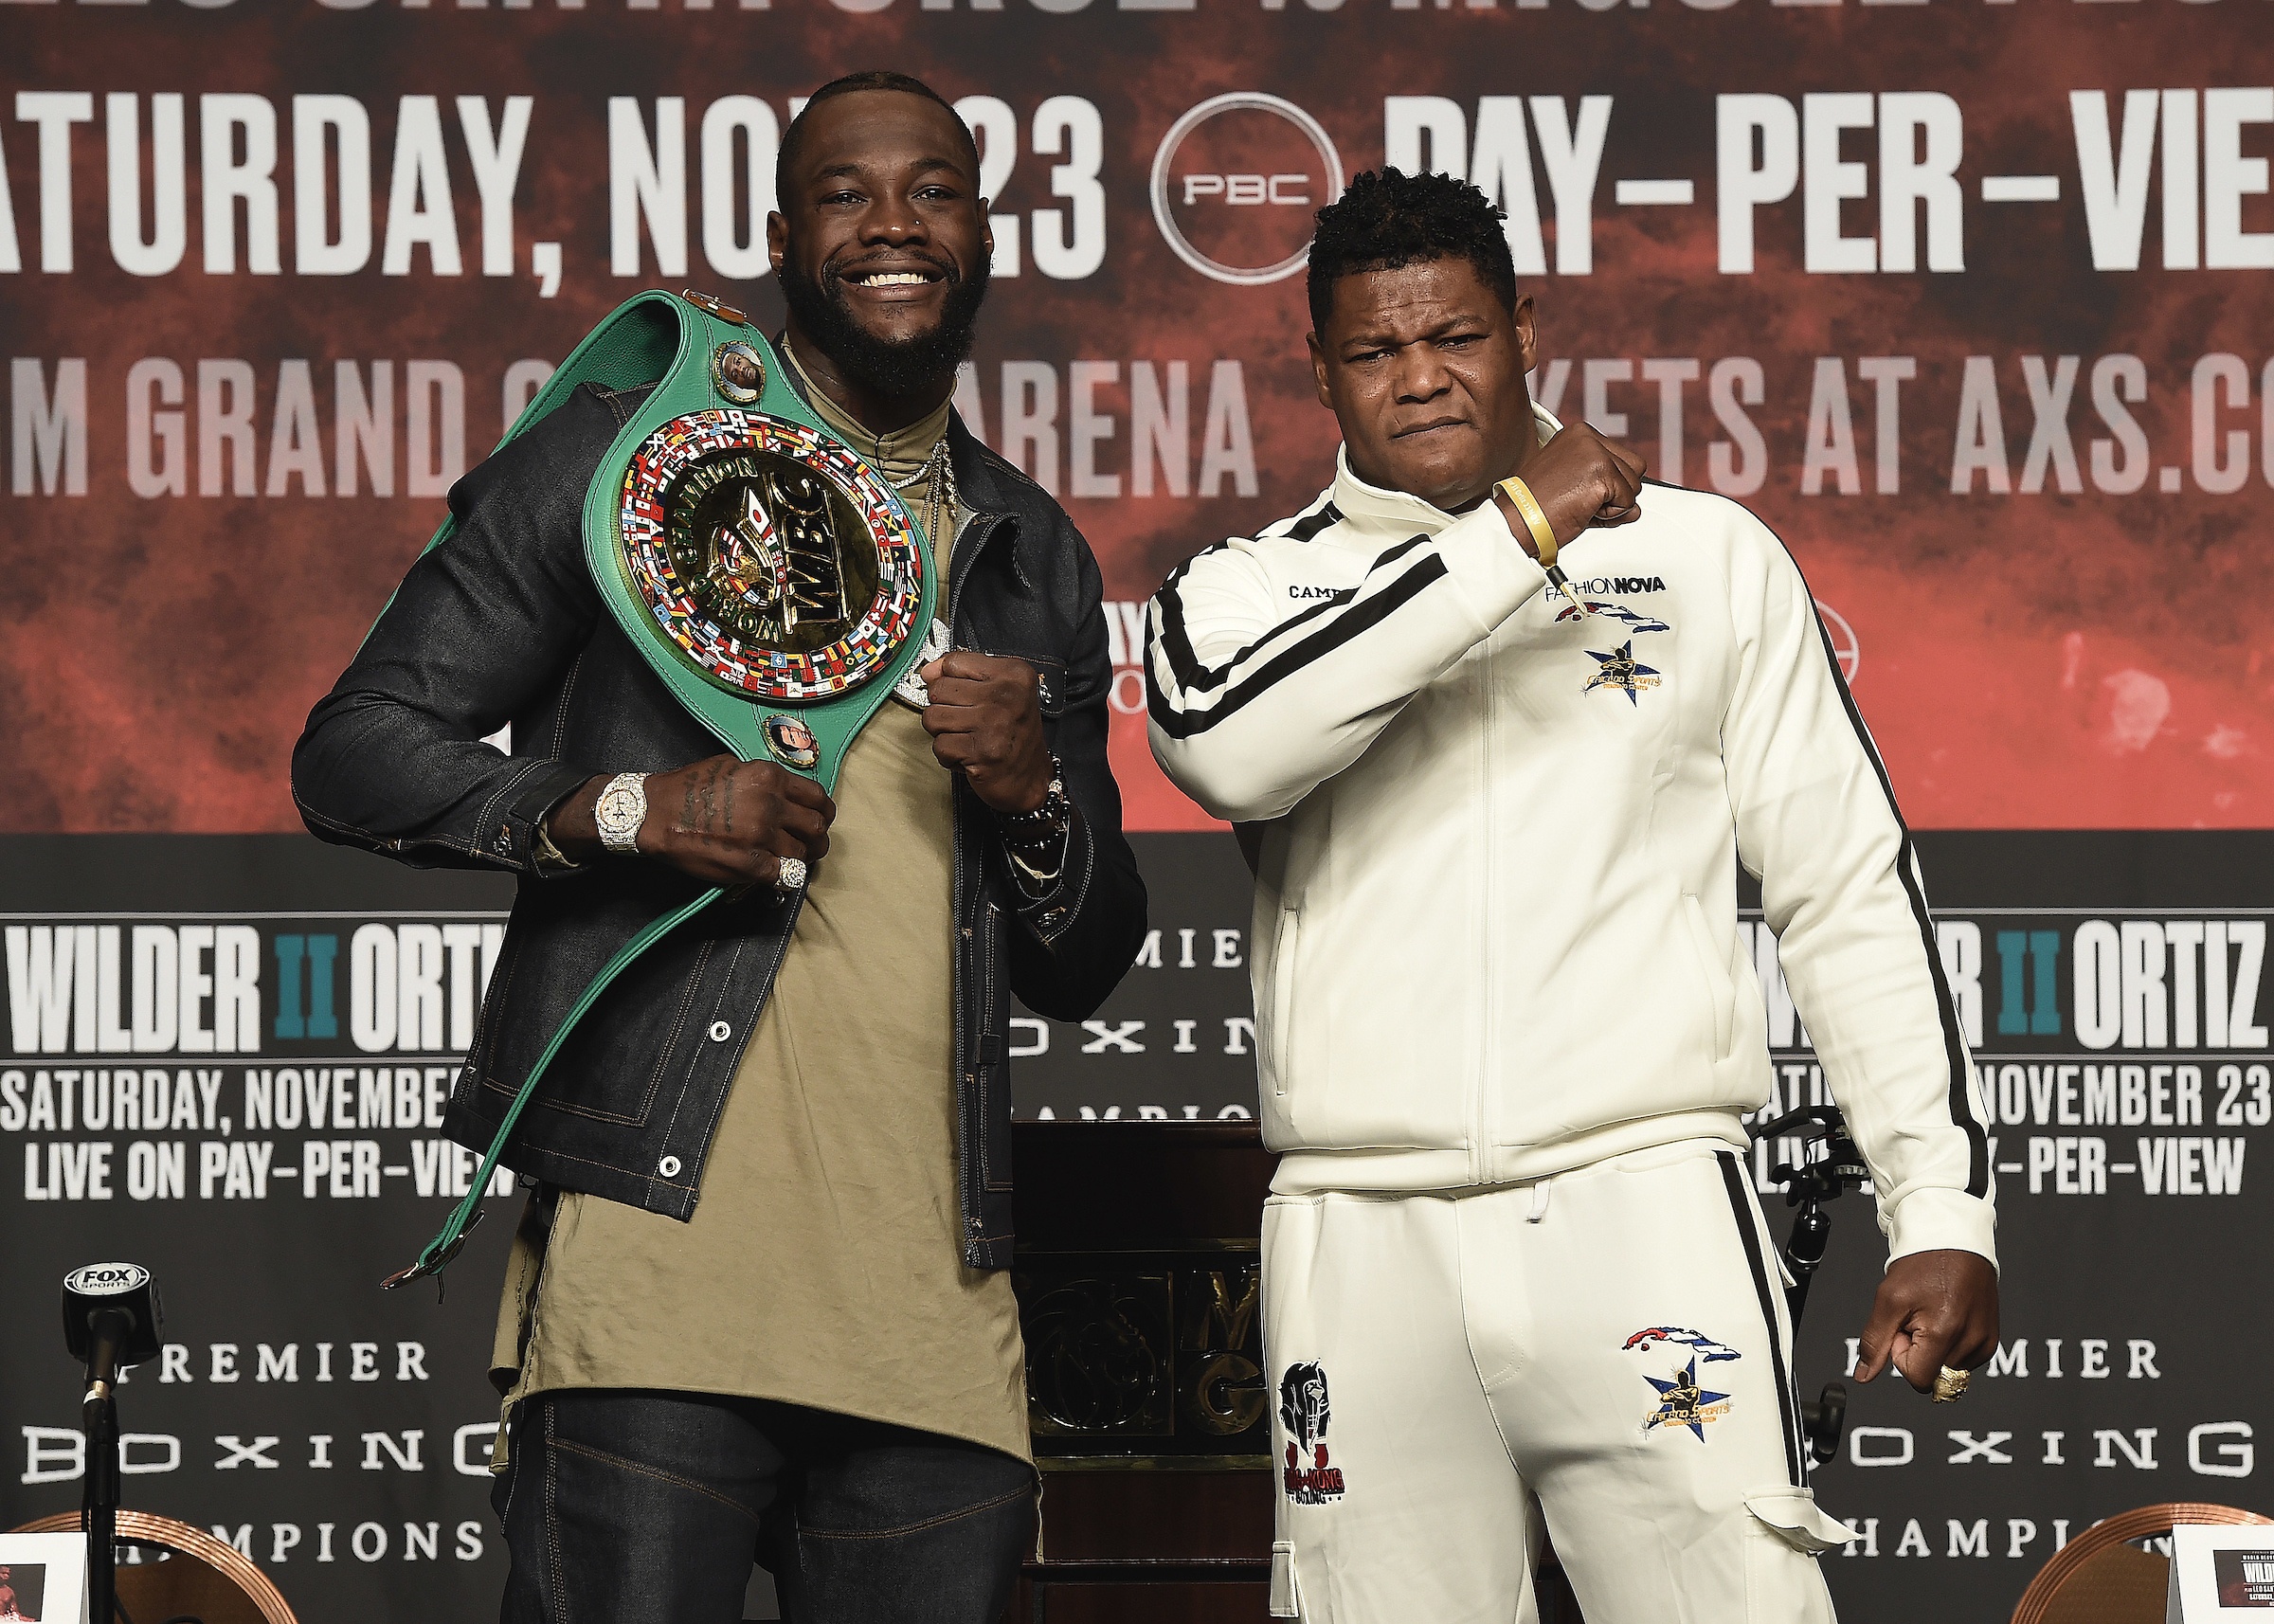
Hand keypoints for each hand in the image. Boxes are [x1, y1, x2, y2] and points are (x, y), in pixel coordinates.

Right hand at [550, 757, 833, 887]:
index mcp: (770, 778)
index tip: (818, 820)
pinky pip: (782, 875)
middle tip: (808, 845)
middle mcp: (771, 805)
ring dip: (800, 859)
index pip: (818, 798)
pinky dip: (781, 876)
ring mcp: (761, 837)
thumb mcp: (733, 767)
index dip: (822, 813)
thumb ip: (765, 781)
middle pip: (817, 828)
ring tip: (789, 860)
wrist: (656, 813)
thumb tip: (787, 795)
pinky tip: (773, 872)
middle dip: (817, 839)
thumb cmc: (689, 787)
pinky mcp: (750, 864)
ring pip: (803, 854)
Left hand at [919, 651, 1052, 813]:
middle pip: (938, 690)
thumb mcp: (999, 691)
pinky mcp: (982, 752)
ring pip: (933, 717)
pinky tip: (968, 754)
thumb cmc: (1014, 734)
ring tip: (965, 737)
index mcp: (1013, 674)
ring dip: (943, 733)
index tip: (959, 694)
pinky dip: (948, 755)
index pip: (954, 662)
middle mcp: (1006, 695)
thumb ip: (963, 674)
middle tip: (964, 721)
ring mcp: (994, 723)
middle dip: (943, 709)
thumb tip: (928, 671)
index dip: (947, 680)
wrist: (1030, 778)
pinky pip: (939, 745)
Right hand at [1492, 423, 1647, 554]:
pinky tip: (1584, 512)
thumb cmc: (1533, 506)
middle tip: (1582, 501)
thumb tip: (1633, 507)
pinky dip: (1610, 516)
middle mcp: (1588, 438)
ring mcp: (1596, 453)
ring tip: (1581, 505)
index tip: (1580, 491)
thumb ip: (1604, 486)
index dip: (1608, 484)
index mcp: (1579, 434)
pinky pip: (1627, 503)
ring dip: (1613, 505)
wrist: (1516, 521)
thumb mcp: (1569, 483)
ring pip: (1634, 486)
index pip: (1621, 458)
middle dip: (1616, 493)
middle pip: (1635, 469)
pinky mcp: (1602, 474)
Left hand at [1854, 1249, 2000, 1392]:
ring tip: (1932, 1312)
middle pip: (1933, 1375)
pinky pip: (1962, 1359)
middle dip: (1918, 1351)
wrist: (1954, 1239)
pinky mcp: (1991, 1339)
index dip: (1901, 1355)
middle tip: (1916, 1317)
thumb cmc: (1923, 1263)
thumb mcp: (1888, 1300)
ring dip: (1933, 1347)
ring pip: (1947, 1368)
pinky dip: (1949, 1343)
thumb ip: (1875, 1342)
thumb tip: (1864, 1375)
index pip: (1918, 1379)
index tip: (1902, 1327)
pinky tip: (1946, 1316)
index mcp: (1945, 1335)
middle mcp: (1972, 1342)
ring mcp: (1984, 1342)